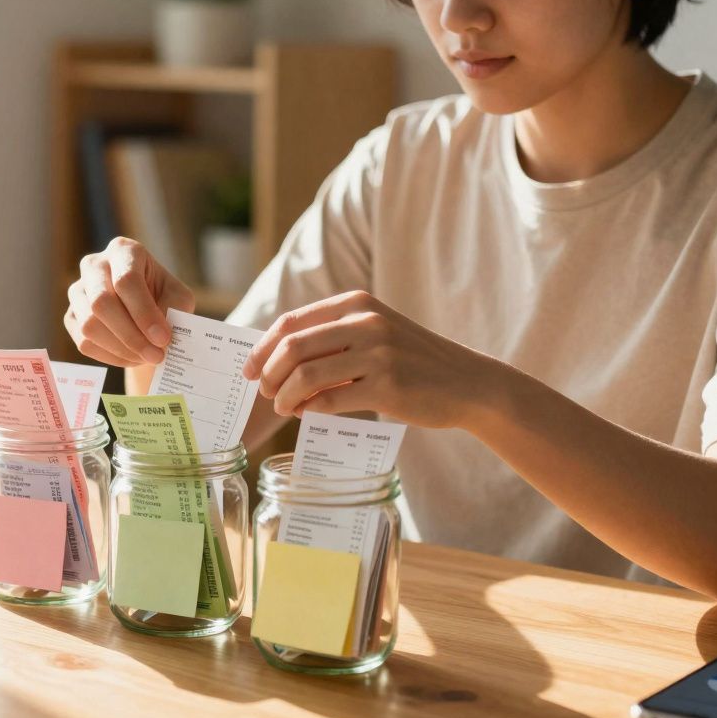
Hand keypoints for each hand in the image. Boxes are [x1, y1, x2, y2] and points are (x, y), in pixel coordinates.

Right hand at [65, 237, 194, 366]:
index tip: (163, 339)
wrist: (144, 310)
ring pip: (90, 325)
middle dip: (132, 336)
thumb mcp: (178, 297)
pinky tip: (131, 357)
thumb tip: (158, 335)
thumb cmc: (163, 297)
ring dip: (122, 349)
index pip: (126, 280)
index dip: (144, 313)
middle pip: (102, 303)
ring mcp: (78, 290)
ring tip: (146, 357)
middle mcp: (94, 265)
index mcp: (123, 250)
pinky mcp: (70, 316)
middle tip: (157, 355)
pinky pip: (84, 342)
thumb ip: (174, 310)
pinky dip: (111, 356)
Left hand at [241, 291, 504, 427]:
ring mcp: (377, 354)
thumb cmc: (413, 361)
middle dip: (268, 373)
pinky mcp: (387, 387)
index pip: (291, 322)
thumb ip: (334, 338)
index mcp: (357, 303)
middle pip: (292, 347)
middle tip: (264, 393)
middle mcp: (365, 322)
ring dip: (284, 396)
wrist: (467, 383)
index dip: (261, 348)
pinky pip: (331, 400)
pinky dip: (309, 409)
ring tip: (283, 407)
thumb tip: (276, 360)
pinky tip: (307, 414)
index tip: (249, 370)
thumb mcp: (375, 333)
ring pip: (306, 375)